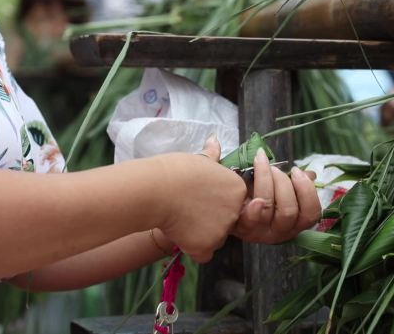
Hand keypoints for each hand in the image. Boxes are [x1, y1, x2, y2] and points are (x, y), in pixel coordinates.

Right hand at [152, 136, 246, 262]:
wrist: (157, 190)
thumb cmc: (175, 171)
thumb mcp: (198, 159)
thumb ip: (212, 155)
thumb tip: (215, 140)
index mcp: (237, 188)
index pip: (234, 202)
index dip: (215, 202)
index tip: (199, 196)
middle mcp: (236, 210)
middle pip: (228, 222)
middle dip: (212, 219)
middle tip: (189, 208)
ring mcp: (223, 230)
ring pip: (216, 238)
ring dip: (202, 234)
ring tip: (181, 219)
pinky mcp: (208, 246)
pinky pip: (203, 253)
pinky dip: (193, 248)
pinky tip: (179, 233)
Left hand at [233, 148, 320, 243]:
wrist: (223, 202)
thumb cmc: (253, 194)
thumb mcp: (276, 187)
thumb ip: (293, 181)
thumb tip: (310, 174)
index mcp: (292, 224)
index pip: (311, 215)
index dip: (307, 191)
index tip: (297, 171)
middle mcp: (278, 233)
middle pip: (290, 211)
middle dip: (283, 183)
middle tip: (274, 168)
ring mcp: (259, 232)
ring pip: (271, 209)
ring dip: (267, 182)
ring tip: (260, 166)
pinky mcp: (242, 228)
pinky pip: (252, 218)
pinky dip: (255, 205)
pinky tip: (253, 193)